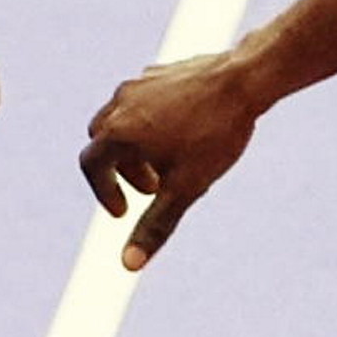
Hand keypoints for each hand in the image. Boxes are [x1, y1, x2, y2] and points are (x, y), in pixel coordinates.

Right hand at [77, 47, 267, 265]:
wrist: (245, 80)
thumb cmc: (214, 135)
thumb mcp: (185, 188)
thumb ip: (154, 225)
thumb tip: (128, 265)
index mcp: (117, 131)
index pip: (91, 167)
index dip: (104, 193)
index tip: (125, 211)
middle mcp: (120, 103)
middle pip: (103, 142)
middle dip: (121, 170)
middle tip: (153, 188)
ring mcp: (138, 83)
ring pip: (121, 119)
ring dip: (135, 146)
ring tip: (168, 161)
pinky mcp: (159, 71)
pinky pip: (142, 102)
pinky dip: (150, 122)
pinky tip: (183, 132)